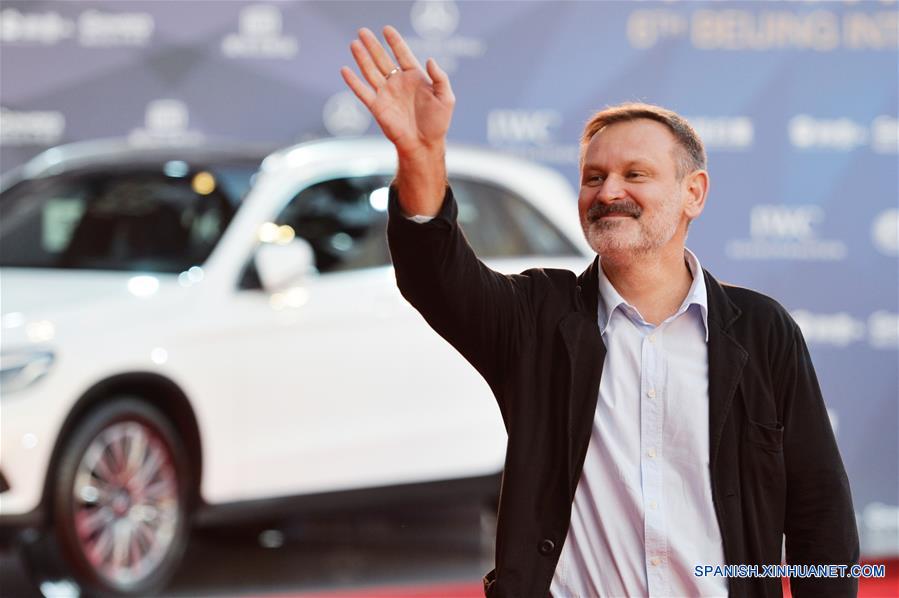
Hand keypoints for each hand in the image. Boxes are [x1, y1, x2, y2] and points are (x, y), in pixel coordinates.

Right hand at [341, 26, 454, 158]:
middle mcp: (398, 83)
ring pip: (371, 71)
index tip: (386, 29)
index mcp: (414, 77)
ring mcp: (386, 94)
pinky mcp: (377, 107)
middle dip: (373, 45)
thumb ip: (440, 78)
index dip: (395, 41)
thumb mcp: (446, 98)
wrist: (424, 144)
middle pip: (382, 59)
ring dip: (362, 58)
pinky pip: (363, 92)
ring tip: (354, 43)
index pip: (403, 54)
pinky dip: (353, 82)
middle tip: (363, 31)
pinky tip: (345, 70)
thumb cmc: (437, 123)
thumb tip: (430, 59)